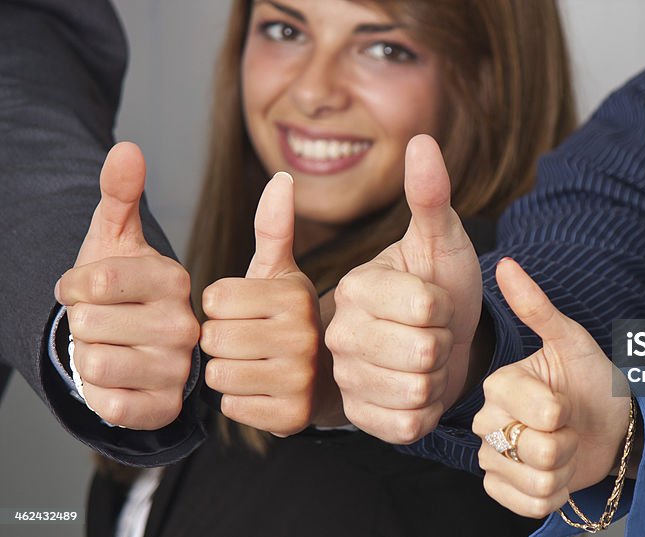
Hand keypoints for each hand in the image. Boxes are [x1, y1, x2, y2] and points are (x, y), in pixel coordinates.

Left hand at [54, 142, 198, 429]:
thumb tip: (127, 148)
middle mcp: (186, 324)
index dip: (73, 286)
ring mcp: (179, 368)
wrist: (132, 347)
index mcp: (175, 280)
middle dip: (81, 324)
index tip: (83, 290)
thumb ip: (120, 194)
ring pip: (95, 363)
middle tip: (105, 323)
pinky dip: (99, 394)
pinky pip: (109, 403)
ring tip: (111, 349)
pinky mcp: (165, 407)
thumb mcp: (114, 239)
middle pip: (89, 323)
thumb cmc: (120, 290)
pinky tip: (117, 381)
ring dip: (87, 358)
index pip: (96, 281)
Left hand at [201, 172, 342, 435]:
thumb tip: (281, 176)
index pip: (215, 297)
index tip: (244, 309)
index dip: (219, 304)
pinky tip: (258, 388)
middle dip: (219, 339)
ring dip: (224, 370)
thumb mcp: (282, 272)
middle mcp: (303, 337)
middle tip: (246, 339)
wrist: (328, 375)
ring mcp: (300, 379)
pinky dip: (236, 399)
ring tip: (251, 362)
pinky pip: (231, 406)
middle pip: (213, 337)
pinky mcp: (291, 417)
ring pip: (218, 373)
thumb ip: (273, 227)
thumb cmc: (290, 317)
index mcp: (295, 296)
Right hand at [326, 135, 481, 443]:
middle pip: (422, 350)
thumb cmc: (441, 286)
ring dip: (436, 379)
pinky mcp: (359, 418)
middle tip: (433, 333)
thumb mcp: (442, 241)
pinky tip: (417, 390)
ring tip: (426, 361)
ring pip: (416, 390)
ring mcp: (346, 378)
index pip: (424, 304)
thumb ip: (430, 196)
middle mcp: (338, 333)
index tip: (434, 300)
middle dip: (443, 343)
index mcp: (356, 286)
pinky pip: (406, 424)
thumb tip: (422, 140)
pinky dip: (425, 412)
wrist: (441, 339)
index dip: (445, 306)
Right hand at [471, 258, 630, 518]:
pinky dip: (554, 495)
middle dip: (564, 442)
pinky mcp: (503, 490)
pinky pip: (526, 504)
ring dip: (564, 470)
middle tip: (569, 427)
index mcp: (498, 385)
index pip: (529, 410)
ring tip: (567, 450)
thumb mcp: (570, 340)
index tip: (567, 401)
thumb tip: (506, 264)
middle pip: (528, 448)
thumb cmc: (591, 380)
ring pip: (532, 479)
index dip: (558, 412)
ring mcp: (493, 458)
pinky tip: (560, 476)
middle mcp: (487, 422)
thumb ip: (536, 306)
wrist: (610, 425)